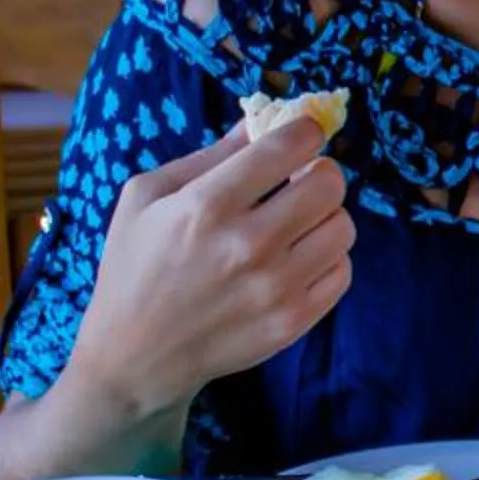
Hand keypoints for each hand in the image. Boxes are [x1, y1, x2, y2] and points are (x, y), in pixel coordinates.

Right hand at [62, 116, 354, 417]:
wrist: (135, 356)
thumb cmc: (135, 267)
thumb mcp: (146, 198)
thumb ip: (207, 157)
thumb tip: (258, 123)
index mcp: (206, 206)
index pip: (288, 147)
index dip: (304, 132)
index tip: (301, 136)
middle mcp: (248, 245)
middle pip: (330, 184)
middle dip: (319, 172)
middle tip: (300, 181)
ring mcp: (276, 287)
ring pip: (344, 226)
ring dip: (326, 217)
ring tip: (297, 223)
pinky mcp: (293, 321)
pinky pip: (343, 271)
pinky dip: (327, 259)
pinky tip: (298, 259)